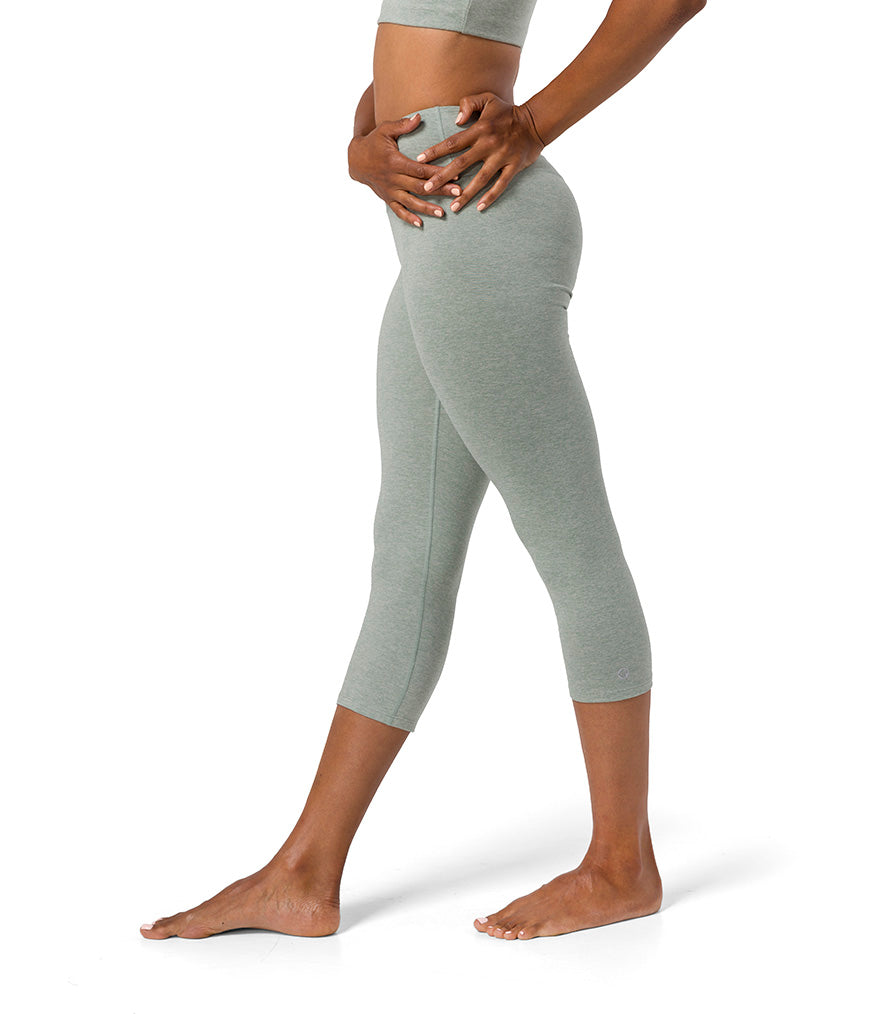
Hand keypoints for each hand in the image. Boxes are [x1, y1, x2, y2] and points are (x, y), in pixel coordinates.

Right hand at [348, 113, 464, 227]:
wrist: (355, 159)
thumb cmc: (373, 142)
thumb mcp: (385, 129)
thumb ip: (402, 124)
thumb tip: (419, 117)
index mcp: (395, 162)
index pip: (420, 169)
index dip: (437, 172)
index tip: (454, 174)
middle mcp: (393, 179)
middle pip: (420, 187)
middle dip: (440, 191)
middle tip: (458, 194)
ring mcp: (390, 190)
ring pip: (411, 202)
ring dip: (426, 208)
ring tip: (442, 213)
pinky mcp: (386, 198)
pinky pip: (397, 210)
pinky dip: (408, 218)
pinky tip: (420, 224)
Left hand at [413, 92, 544, 212]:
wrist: (536, 122)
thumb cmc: (507, 112)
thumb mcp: (488, 99)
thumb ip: (468, 104)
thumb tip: (455, 120)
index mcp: (480, 129)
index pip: (453, 142)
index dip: (435, 151)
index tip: (419, 160)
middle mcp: (488, 144)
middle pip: (461, 163)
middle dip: (443, 176)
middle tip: (427, 189)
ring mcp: (502, 157)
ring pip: (480, 179)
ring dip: (466, 194)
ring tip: (453, 207)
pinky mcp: (514, 167)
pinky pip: (501, 185)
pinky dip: (490, 197)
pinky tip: (479, 208)